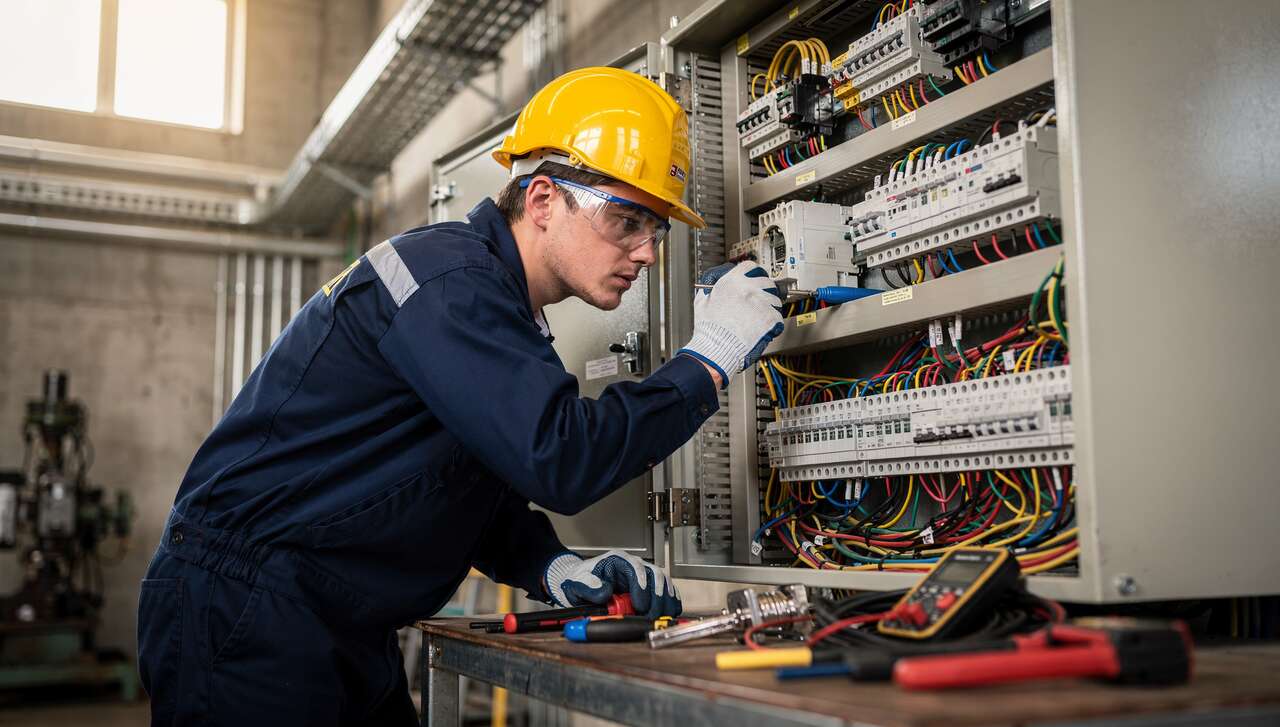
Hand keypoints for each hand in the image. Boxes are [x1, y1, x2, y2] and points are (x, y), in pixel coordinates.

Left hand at [543, 550, 680, 617]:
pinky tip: (670, 611)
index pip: (636, 568)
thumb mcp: (578, 583)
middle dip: (656, 596)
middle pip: (654, 574)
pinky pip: (664, 589)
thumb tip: (604, 593)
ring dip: (665, 599)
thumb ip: (589, 587)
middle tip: (651, 615)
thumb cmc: (580, 580)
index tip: (640, 604)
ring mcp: (642, 575)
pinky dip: (670, 600)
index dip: (641, 586)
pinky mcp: (647, 586)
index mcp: (617, 560)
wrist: (580, 582)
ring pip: (663, 581)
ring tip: (662, 615)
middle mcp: (633, 565)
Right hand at [676, 261, 783, 387]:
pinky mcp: (770, 317)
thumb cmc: (708, 329)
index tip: (754, 277)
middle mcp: (749, 288)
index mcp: (732, 280)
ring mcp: (762, 302)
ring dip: (770, 305)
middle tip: (759, 299)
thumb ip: (712, 287)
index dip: (752, 273)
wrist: (716, 348)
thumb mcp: (702, 300)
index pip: (750, 266)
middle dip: (764, 289)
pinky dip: (774, 322)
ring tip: (762, 315)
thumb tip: (716, 284)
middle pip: (766, 281)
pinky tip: (766, 326)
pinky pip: (778, 315)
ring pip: (775, 298)